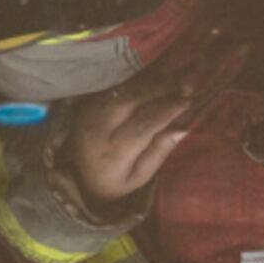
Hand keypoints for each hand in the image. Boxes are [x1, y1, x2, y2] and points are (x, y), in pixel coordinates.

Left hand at [59, 75, 194, 215]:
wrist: (75, 177)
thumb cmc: (112, 182)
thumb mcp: (138, 178)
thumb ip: (158, 153)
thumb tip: (182, 128)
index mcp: (113, 153)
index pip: (144, 125)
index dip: (167, 110)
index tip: (188, 101)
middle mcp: (99, 129)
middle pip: (132, 101)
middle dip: (161, 90)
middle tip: (185, 85)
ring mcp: (90, 113)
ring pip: (123, 90)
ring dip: (150, 83)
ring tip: (173, 80)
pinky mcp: (88, 104)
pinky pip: (115, 88)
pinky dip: (136, 82)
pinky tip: (154, 80)